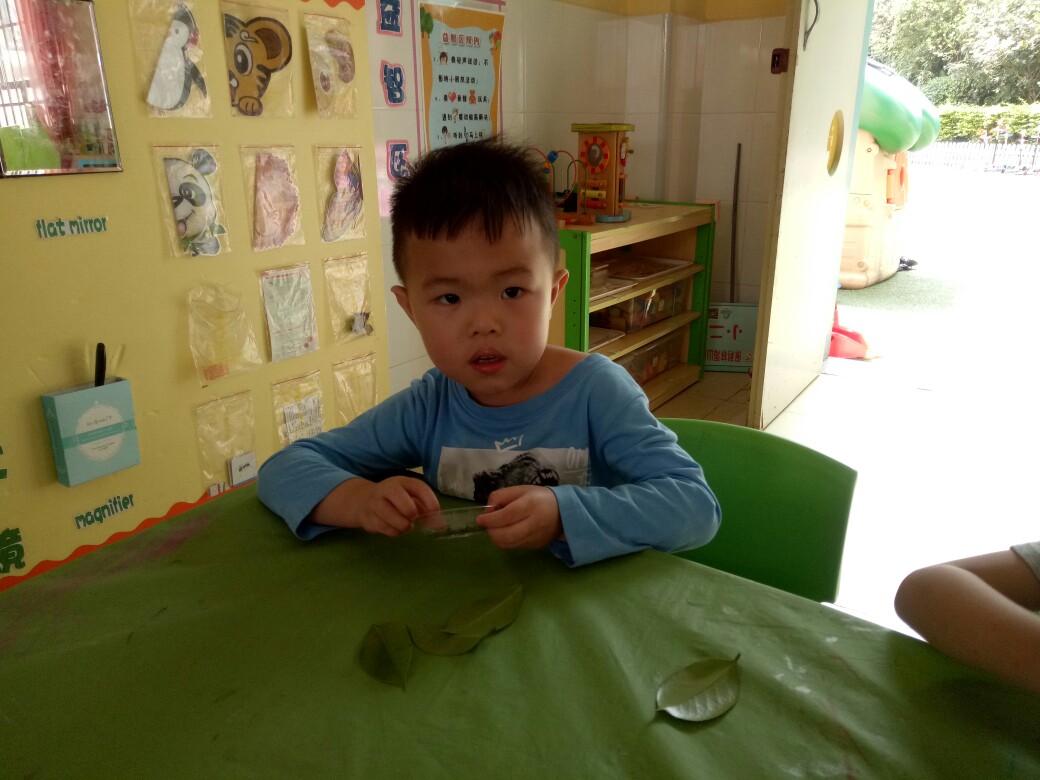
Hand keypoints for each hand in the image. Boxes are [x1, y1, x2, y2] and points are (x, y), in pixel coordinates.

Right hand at [311, 476, 438, 536]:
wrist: (362, 501)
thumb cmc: (393, 500)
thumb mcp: (409, 497)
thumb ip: (425, 508)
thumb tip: (441, 524)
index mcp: (401, 482)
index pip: (417, 486)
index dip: (429, 500)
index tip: (435, 511)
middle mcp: (387, 489)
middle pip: (401, 499)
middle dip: (411, 512)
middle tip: (413, 518)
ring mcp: (375, 503)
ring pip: (391, 517)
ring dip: (404, 525)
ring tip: (407, 526)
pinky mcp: (368, 518)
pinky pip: (385, 528)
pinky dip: (395, 532)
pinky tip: (396, 528)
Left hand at [478, 486, 562, 549]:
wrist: (562, 512)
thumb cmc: (538, 498)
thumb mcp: (520, 490)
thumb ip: (500, 496)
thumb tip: (487, 510)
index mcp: (530, 504)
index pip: (507, 515)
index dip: (490, 519)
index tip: (480, 519)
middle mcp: (534, 523)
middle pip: (506, 535)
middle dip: (491, 531)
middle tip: (487, 525)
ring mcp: (535, 537)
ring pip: (508, 544)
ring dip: (495, 538)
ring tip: (495, 528)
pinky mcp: (534, 546)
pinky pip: (514, 547)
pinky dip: (505, 541)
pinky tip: (506, 532)